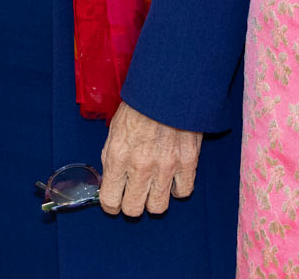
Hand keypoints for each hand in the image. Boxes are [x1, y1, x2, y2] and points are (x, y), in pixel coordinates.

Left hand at [97, 101, 200, 216]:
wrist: (167, 89)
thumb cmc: (140, 106)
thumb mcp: (115, 131)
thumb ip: (113, 158)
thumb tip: (111, 180)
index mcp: (119, 156)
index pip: (110, 200)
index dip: (111, 205)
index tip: (114, 202)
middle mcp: (141, 166)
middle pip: (134, 209)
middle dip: (131, 205)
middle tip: (133, 195)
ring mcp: (166, 167)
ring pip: (158, 207)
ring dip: (154, 200)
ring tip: (153, 188)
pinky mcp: (187, 163)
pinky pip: (183, 192)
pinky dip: (177, 189)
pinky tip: (172, 179)